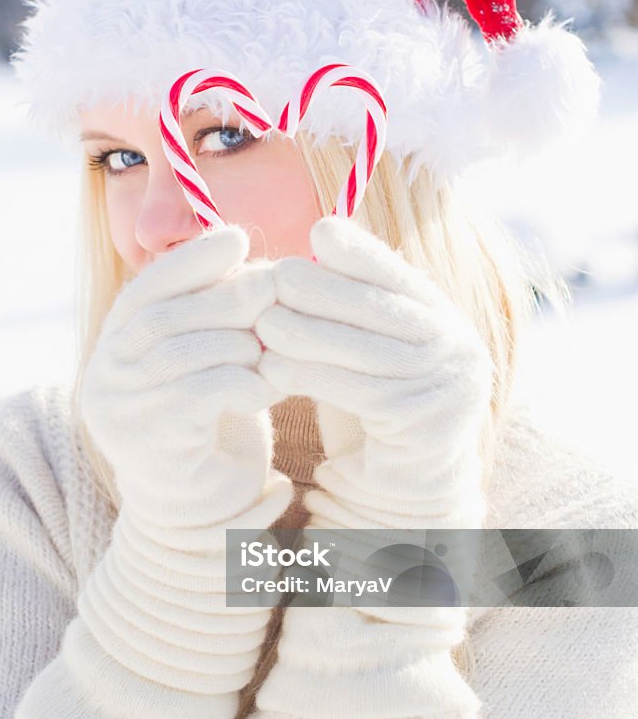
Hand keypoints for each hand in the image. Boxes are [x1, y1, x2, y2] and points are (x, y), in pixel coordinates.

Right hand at [80, 223, 291, 537]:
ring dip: (241, 340)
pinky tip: (273, 385)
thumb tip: (248, 256)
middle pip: (162, 317)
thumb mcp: (208, 361)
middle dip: (225, 295)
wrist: (197, 517)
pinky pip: (201, 395)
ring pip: (182, 352)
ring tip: (281, 340)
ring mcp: (120, 412)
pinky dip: (244, 382)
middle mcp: (105, 375)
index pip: (145, 289)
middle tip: (275, 284)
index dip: (190, 260)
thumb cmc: (211, 428)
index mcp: (115, 346)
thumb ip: (213, 317)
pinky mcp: (149, 445)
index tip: (237, 238)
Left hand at [256, 217, 492, 530]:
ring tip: (263, 323)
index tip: (320, 231)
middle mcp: (456, 349)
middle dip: (323, 289)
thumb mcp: (367, 350)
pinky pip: (357, 392)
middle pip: (382, 308)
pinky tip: (272, 368)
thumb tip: (312, 248)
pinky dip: (310, 376)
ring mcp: (447, 388)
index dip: (361, 252)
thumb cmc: (374, 408)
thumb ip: (353, 308)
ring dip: (307, 332)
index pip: (402, 277)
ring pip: (365, 350)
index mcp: (445, 322)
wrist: (402, 488)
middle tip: (275, 276)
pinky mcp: (424, 425)